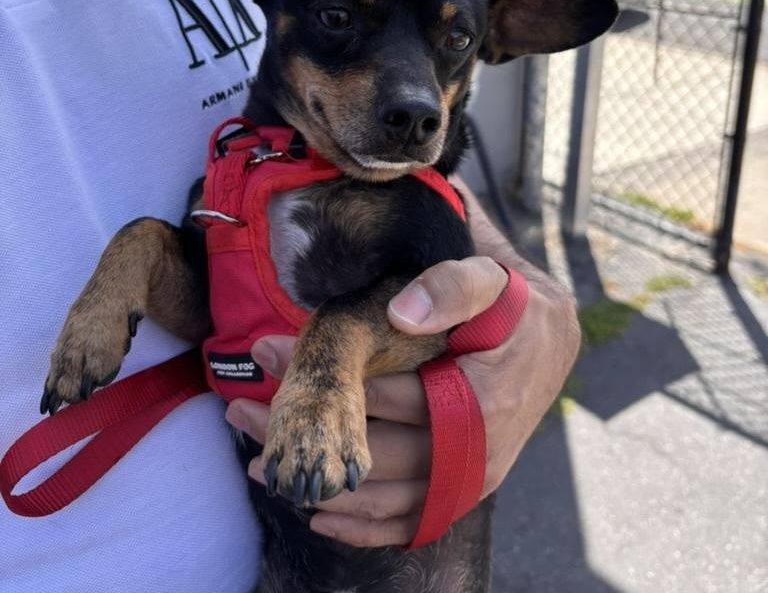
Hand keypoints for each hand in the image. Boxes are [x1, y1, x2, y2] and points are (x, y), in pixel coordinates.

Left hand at [224, 256, 579, 547]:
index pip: (387, 399)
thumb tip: (399, 314)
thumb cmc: (512, 310)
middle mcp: (473, 455)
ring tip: (258, 463)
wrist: (549, 343)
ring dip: (318, 484)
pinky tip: (319, 517)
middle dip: (305, 435)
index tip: (272, 355)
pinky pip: (408, 522)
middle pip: (374, 454)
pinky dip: (362, 526)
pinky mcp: (461, 490)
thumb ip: (451, 289)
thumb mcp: (490, 281)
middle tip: (245, 414)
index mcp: (478, 402)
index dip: (328, 384)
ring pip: (383, 496)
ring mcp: (466, 479)